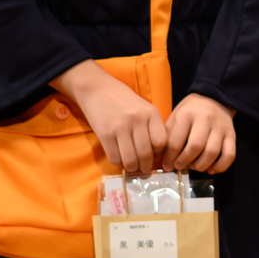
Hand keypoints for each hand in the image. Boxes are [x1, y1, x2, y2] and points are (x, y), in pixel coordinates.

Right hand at [53, 60, 165, 174]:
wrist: (97, 89)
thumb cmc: (123, 99)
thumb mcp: (144, 107)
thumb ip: (151, 126)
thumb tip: (157, 153)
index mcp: (151, 113)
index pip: (161, 142)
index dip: (159, 152)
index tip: (154, 155)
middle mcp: (138, 120)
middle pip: (146, 154)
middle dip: (146, 166)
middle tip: (144, 169)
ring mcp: (120, 127)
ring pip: (131, 160)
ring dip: (132, 168)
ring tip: (132, 167)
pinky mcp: (105, 134)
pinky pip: (114, 158)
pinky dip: (118, 162)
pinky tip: (118, 158)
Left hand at [164, 93, 239, 172]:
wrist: (213, 98)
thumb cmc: (190, 111)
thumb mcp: (175, 117)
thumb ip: (168, 136)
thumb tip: (164, 159)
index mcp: (187, 114)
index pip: (176, 142)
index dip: (169, 158)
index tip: (167, 165)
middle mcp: (205, 119)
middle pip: (195, 147)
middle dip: (185, 161)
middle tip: (179, 166)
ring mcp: (220, 127)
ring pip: (212, 152)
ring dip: (201, 165)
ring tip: (193, 166)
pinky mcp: (232, 135)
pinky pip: (230, 155)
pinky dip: (221, 166)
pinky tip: (211, 169)